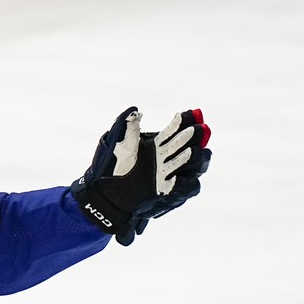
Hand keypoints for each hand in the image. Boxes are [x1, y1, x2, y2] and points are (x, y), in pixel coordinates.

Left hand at [71, 106, 211, 245]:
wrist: (105, 192)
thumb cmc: (111, 167)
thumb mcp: (118, 145)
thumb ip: (127, 127)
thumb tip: (135, 111)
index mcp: (157, 144)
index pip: (175, 130)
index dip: (185, 121)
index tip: (194, 113)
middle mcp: (167, 158)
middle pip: (188, 145)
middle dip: (195, 136)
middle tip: (198, 129)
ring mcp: (169, 174)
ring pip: (193, 165)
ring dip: (196, 158)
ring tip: (195, 151)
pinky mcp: (168, 191)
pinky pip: (187, 188)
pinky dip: (187, 184)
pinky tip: (180, 178)